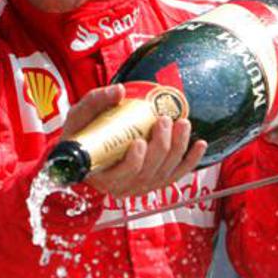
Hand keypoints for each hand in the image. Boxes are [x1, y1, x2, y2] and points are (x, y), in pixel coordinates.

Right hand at [61, 85, 207, 198]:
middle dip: (161, 146)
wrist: (83, 152)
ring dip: (178, 148)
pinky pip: (176, 174)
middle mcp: (122, 186)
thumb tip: (119, 91)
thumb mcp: (78, 117)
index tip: (139, 141)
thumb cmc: (79, 135)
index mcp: (102, 174)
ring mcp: (140, 186)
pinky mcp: (154, 182)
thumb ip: (96, 102)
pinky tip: (199, 145)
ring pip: (165, 172)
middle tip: (164, 121)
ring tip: (182, 124)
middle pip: (149, 172)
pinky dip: (190, 161)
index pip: (122, 174)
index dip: (134, 161)